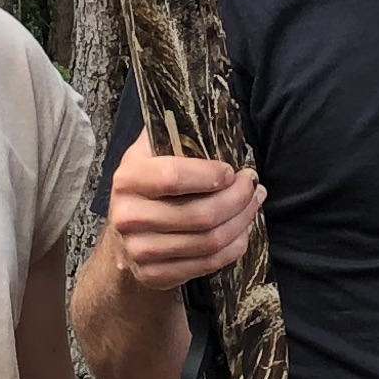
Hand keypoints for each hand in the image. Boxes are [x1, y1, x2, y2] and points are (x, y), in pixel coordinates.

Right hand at [107, 141, 264, 288]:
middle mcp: (128, 217)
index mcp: (127, 179)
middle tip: (254, 185)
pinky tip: (242, 230)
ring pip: (209, 241)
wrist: (125, 236)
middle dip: (238, 198)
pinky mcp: (154, 275)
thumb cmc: (149, 186)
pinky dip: (234, 246)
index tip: (232, 171)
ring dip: (242, 221)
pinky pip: (208, 263)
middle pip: (200, 215)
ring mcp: (139, 251)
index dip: (210, 175)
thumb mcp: (151, 153)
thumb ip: (172, 130)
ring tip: (254, 203)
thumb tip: (204, 103)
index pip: (173, 177)